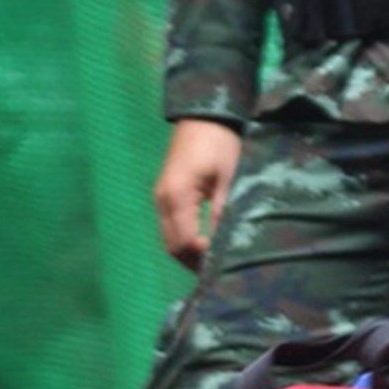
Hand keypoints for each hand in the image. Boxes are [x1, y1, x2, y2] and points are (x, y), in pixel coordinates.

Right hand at [153, 123, 241, 269]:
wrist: (203, 118)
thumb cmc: (219, 144)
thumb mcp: (228, 177)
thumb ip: (222, 210)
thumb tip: (225, 242)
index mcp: (177, 195)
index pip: (185, 240)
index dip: (203, 256)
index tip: (224, 261)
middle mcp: (162, 199)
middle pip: (172, 245)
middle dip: (193, 261)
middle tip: (219, 270)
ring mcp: (160, 198)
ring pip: (168, 239)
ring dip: (187, 254)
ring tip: (212, 264)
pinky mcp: (165, 196)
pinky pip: (169, 227)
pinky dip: (183, 241)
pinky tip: (203, 248)